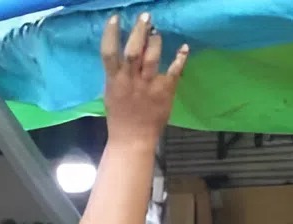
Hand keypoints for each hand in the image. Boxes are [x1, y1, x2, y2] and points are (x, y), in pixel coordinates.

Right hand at [101, 14, 188, 146]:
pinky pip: (174, 71)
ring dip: (155, 42)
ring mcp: (148, 85)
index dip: (111, 34)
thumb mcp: (111, 94)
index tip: (116, 18)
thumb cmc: (120, 117)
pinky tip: (184, 47)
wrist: (133, 138)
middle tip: (146, 16)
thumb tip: (120, 57)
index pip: (109, 53)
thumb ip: (116, 76)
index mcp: (114, 81)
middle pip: (132, 51)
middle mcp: (130, 80)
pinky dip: (180, 58)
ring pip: (151, 58)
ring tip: (157, 32)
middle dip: (139, 31)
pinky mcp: (165, 91)